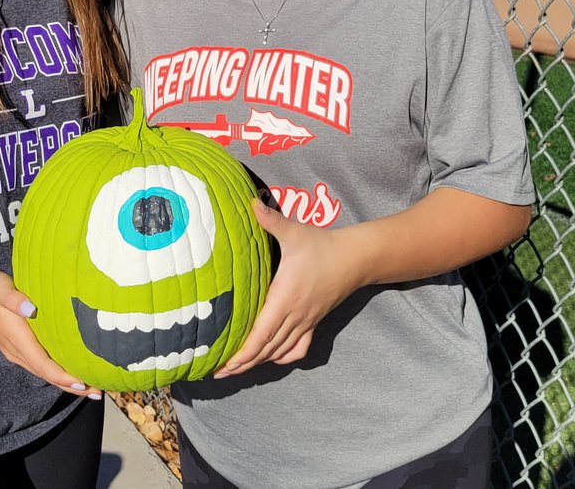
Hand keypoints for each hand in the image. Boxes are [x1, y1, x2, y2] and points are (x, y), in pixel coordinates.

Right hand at [0, 269, 101, 398]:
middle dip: (71, 385)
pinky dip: (56, 372)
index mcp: (17, 338)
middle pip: (47, 375)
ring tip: (90, 386)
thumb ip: (14, 298)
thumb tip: (31, 309)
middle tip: (97, 392)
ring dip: (65, 381)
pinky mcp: (17, 348)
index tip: (83, 383)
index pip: (43, 364)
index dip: (63, 376)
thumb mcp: (0, 288)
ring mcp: (16, 351)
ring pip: (44, 372)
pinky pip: (40, 365)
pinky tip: (69, 371)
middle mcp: (17, 350)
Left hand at [214, 201, 367, 376]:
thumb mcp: (294, 231)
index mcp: (285, 298)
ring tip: (236, 370)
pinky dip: (282, 357)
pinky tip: (270, 357)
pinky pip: (297, 348)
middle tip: (219, 373)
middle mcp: (295, 315)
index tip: (225, 364)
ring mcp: (306, 321)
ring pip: (279, 351)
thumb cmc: (322, 245)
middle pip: (266, 349)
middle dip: (242, 364)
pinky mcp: (314, 322)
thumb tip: (251, 203)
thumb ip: (270, 220)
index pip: (260, 334)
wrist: (355, 258)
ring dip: (258, 362)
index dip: (242, 352)